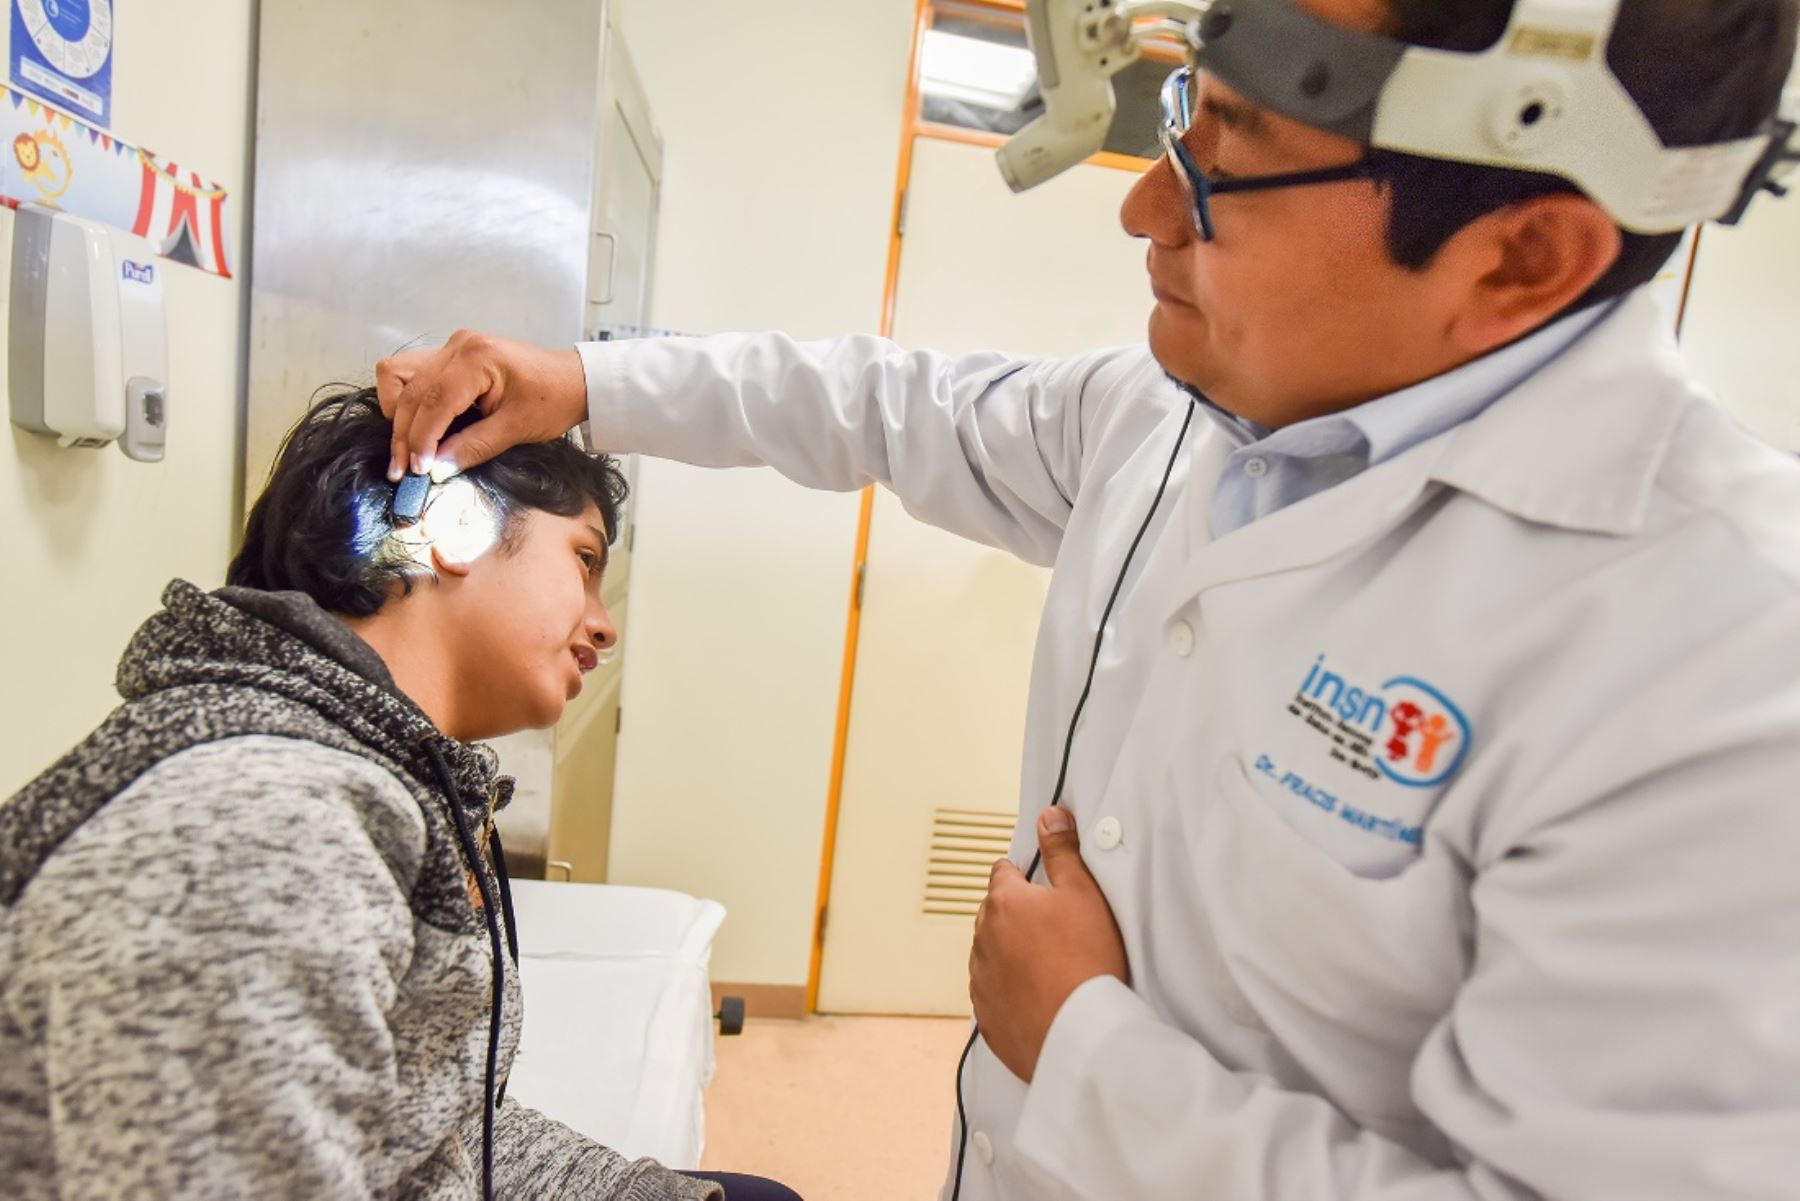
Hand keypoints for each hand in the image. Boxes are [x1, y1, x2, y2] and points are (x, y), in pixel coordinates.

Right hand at [376, 329, 588, 480]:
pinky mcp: (452, 354)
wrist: (574, 380)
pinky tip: (421, 426)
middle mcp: (459, 345)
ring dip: (398, 412)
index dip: (420, 439)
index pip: (433, 401)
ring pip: (399, 374)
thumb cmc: (553, 400)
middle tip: (404, 470)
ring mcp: (453, 346)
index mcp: (477, 358)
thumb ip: (473, 447)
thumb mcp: (516, 429)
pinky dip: (410, 400)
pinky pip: (413, 373)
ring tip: (408, 447)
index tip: (416, 470)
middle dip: (403, 433)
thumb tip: (435, 468)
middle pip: (409, 389)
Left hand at [969, 806, 1129, 1082]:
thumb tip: (1048, 817)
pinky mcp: (986, 1017)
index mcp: (1003, 903)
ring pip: (990, 955)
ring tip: (1050, 966)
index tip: (1042, 886)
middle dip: (1016, 916)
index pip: (1002, 873)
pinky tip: (1038, 996)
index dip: (1024, 876)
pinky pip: (993, 995)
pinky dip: (1010, 992)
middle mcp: (982, 939)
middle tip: (1054, 929)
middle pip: (994, 914)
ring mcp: (981, 981)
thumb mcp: (1084, 893)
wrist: (1080, 1034)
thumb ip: (1062, 852)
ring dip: (1010, 954)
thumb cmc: (1087, 962)